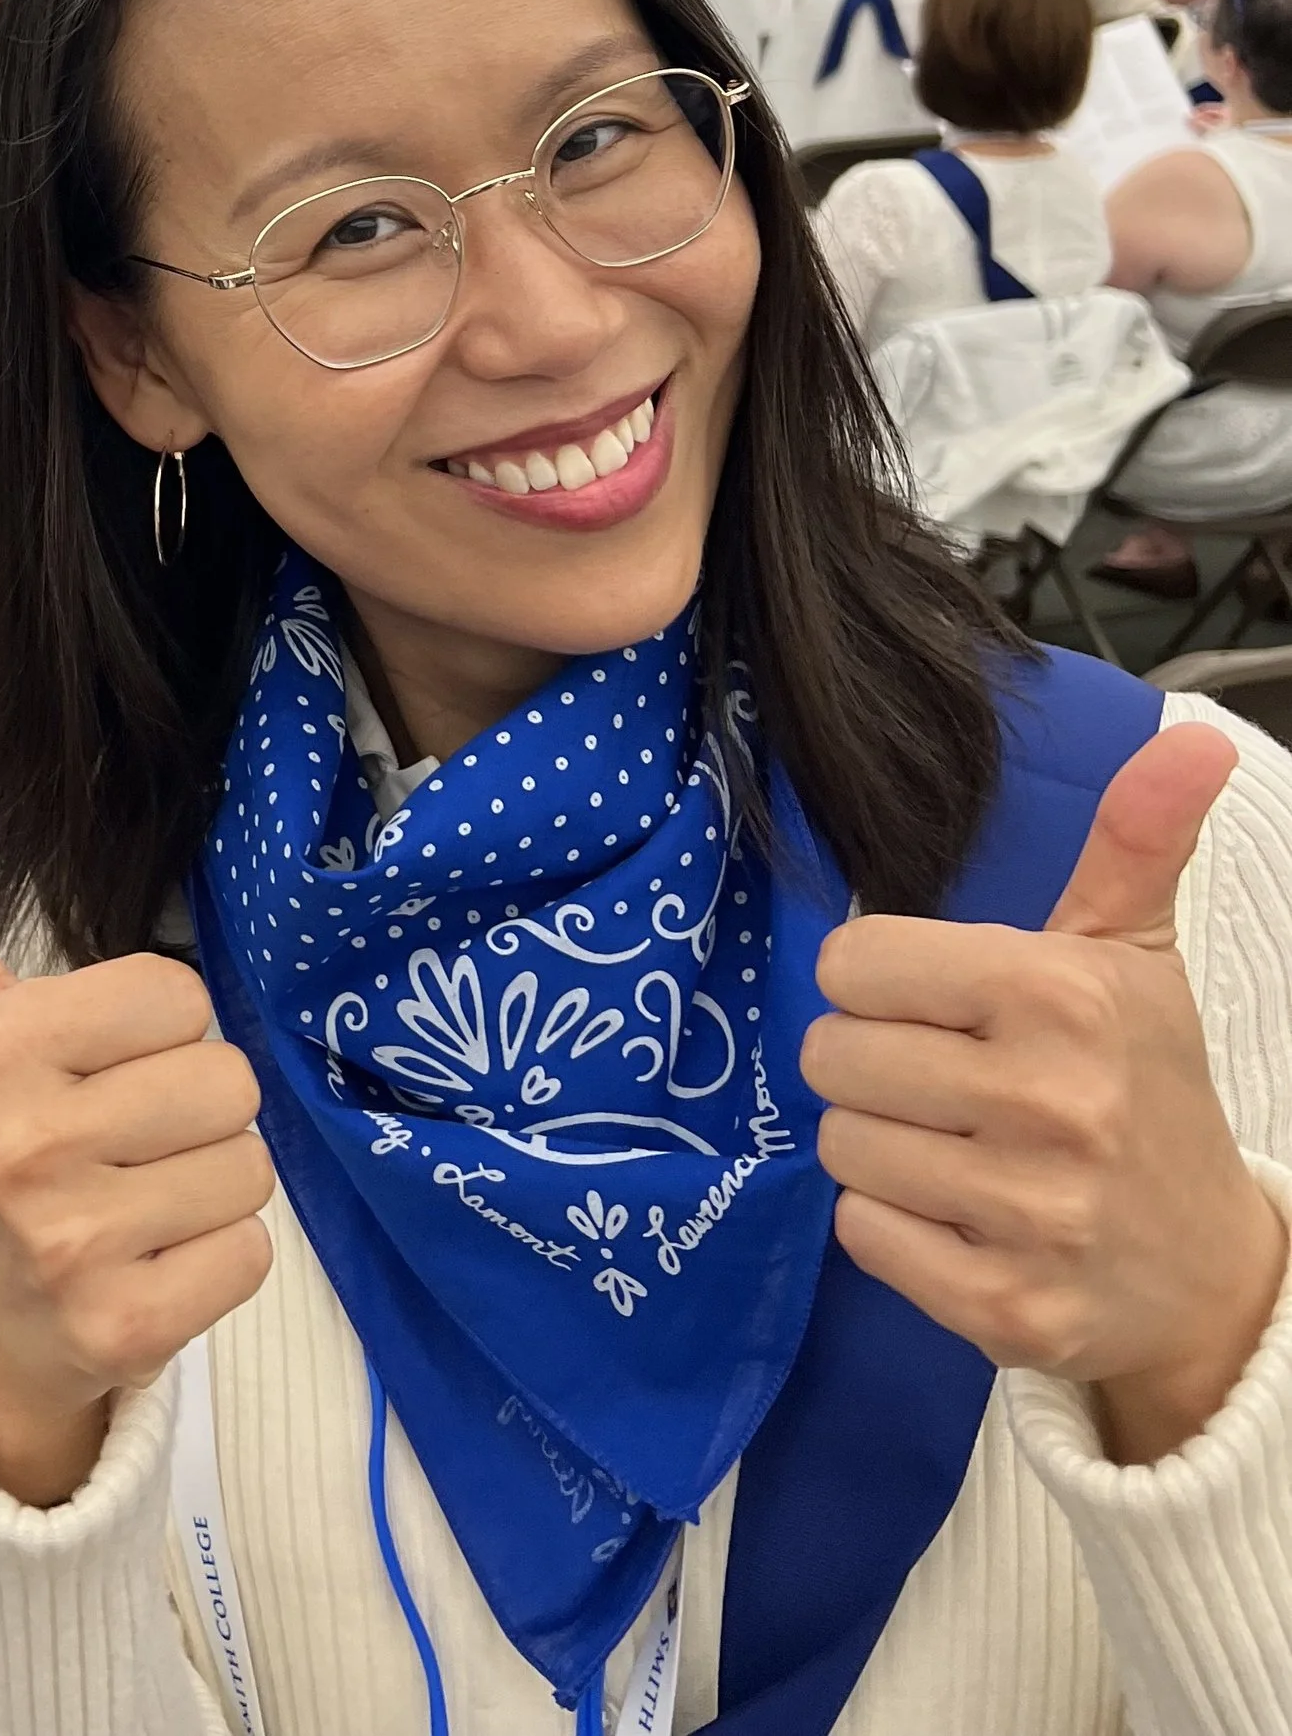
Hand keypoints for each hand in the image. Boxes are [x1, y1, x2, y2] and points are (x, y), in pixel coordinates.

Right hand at [0, 805, 274, 1506]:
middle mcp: (27, 1145)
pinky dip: (217, 1259)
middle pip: (226, 1079)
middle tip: (121, 1139)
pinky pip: (250, 1254)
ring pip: (247, 1167)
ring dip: (208, 1184)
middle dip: (189, 1106)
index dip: (153, 1028)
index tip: (96, 1067)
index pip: (179, 994)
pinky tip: (150, 1260)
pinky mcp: (124, 1325)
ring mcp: (72, 1244)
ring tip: (136, 1198)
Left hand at [804, 723, 1285, 1463]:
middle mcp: (1048, 1102)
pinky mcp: (1006, 1310)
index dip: (877, 982)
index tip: (932, 1004)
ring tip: (951, 1147)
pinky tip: (955, 1217)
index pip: (856, 963)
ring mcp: (1030, 1215)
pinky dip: (891, 1227)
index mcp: (1062, 995)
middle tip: (940, 1081)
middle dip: (872, 1064)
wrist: (1210, 1273)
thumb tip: (1193, 736)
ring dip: (879, 1146)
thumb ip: (1135, 840)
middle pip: (836, 1057)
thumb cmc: (1143, 1086)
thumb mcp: (1134, 956)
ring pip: (840, 1147)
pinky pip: (863, 1235)